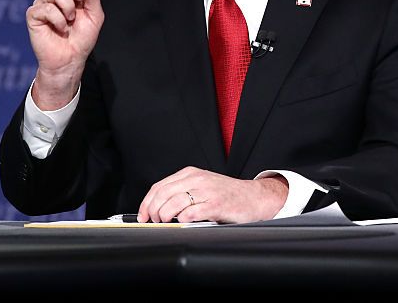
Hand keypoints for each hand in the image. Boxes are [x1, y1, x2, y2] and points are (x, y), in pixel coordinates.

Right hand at [26, 0, 103, 109]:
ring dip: (69, 8)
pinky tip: (60, 28)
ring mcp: (42, 2)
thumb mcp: (95, 14)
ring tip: (70, 21)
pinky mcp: (34, 14)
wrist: (72, 57)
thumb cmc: (83, 37)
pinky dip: (60, 19)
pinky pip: (48, 8)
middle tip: (80, 3)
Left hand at [137, 166, 289, 223]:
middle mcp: (198, 179)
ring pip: (173, 203)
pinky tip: (183, 222)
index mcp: (192, 173)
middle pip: (163, 194)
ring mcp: (207, 191)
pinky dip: (182, 220)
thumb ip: (182, 191)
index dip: (146, 203)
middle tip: (154, 222)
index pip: (159, 186)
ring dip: (164, 217)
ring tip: (167, 223)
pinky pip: (190, 213)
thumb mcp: (203, 186)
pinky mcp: (216, 205)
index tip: (143, 215)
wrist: (255, 197)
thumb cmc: (228, 195)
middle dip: (152, 211)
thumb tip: (155, 208)